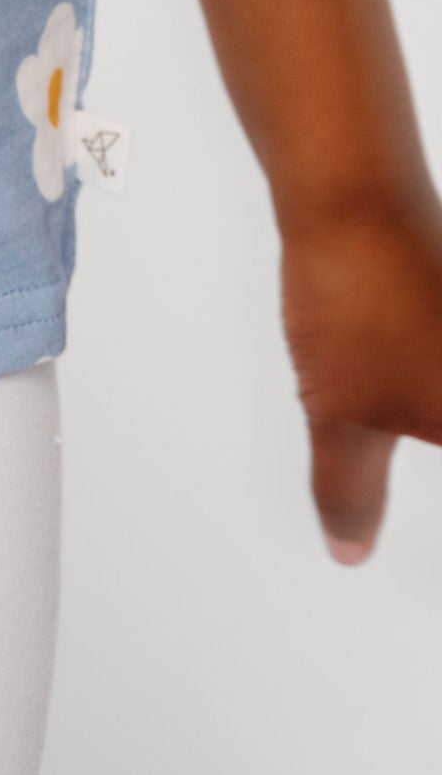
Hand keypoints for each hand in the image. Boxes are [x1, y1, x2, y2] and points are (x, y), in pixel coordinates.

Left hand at [281, 194, 441, 561]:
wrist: (352, 190)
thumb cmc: (360, 295)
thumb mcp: (343, 415)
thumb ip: (351, 492)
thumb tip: (350, 547)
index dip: (438, 562)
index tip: (424, 585)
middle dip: (427, 442)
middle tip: (371, 512)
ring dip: (431, 421)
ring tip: (399, 443)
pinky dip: (434, 397)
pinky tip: (422, 408)